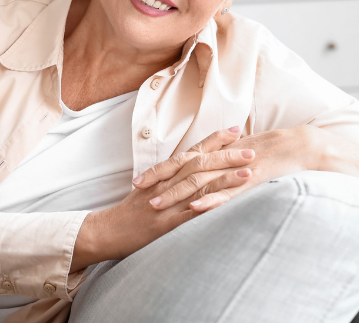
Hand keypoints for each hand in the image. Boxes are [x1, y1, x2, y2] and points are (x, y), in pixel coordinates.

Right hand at [72, 128, 253, 269]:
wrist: (106, 230)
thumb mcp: (151, 188)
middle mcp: (167, 183)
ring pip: (198, 186)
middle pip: (200, 164)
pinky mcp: (164, 224)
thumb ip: (171, 178)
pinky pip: (188, 215)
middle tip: (252, 150)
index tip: (236, 130)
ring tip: (248, 173)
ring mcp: (166, 202)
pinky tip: (225, 205)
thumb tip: (193, 169)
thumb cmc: (130, 211)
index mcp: (165, 174)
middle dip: (228, 156)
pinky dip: (206, 208)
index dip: (215, 140)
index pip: (193, 151)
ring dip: (225, 178)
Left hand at [136, 125, 330, 213]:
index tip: (139, 180)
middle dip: (160, 180)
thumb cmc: (273, 152)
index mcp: (219, 152)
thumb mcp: (242, 154)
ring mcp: (235, 170)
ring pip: (201, 181)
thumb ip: (222, 161)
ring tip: (156, 205)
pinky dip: (211, 200)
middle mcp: (223, 158)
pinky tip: (195, 209)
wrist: (301, 146)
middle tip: (137, 191)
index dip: (160, 170)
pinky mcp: (250, 181)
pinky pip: (228, 192)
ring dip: (177, 193)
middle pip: (184, 168)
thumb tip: (206, 170)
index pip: (182, 160)